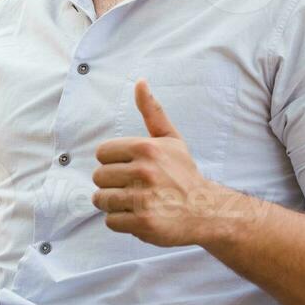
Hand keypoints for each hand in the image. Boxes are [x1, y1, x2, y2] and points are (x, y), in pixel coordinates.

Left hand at [91, 79, 234, 247]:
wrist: (206, 210)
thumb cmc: (184, 173)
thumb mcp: (171, 139)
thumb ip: (152, 111)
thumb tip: (139, 81)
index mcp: (146, 148)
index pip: (102, 153)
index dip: (113, 162)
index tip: (130, 168)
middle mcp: (144, 171)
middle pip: (99, 177)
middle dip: (112, 183)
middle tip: (133, 187)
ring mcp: (143, 199)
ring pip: (101, 199)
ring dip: (114, 203)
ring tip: (135, 202)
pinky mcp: (143, 223)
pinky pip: (110, 221)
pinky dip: (121, 221)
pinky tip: (139, 216)